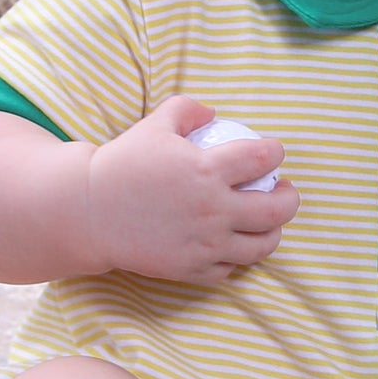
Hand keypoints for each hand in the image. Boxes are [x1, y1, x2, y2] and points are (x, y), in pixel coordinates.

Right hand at [84, 95, 297, 285]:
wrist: (87, 211)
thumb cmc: (122, 164)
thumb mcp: (155, 123)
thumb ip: (189, 110)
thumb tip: (215, 114)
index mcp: (206, 170)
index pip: (262, 159)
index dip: (275, 152)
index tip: (273, 152)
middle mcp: (212, 209)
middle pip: (276, 210)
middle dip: (290, 198)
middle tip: (285, 190)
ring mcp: (204, 243)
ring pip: (262, 246)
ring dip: (274, 231)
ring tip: (268, 221)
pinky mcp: (191, 268)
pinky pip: (230, 268)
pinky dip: (239, 256)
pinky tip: (235, 242)